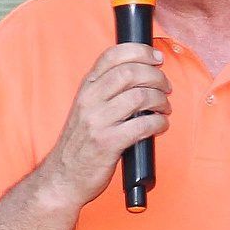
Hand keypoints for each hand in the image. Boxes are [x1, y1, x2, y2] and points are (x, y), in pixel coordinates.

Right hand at [34, 43, 170, 211]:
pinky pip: (142, 125)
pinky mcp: (108, 143)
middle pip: (130, 72)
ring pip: (139, 96)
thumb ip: (106, 91)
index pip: (112, 56)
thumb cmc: (80, 144)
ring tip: (164, 108)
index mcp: (86, 88)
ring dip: (160, 100)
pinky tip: (160, 125)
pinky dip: (159, 123)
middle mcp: (90, 101)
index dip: (139, 51)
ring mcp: (97, 122)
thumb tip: (141, 76)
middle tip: (166, 87)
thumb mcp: (86, 109)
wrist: (62, 178)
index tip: (156, 57)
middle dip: (156, 76)